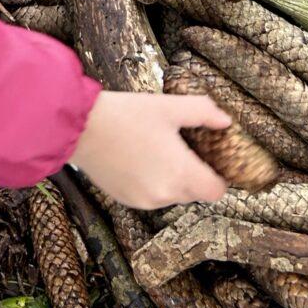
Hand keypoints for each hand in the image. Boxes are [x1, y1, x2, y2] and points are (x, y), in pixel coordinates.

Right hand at [69, 89, 230, 207]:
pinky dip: (152, 183)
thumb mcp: (169, 107)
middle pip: (195, 193)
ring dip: (173, 180)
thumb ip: (203, 112)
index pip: (216, 191)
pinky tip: (140, 160)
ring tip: (159, 151)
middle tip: (184, 149)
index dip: (219, 177)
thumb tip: (225, 121)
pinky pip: (151, 196)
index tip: (212, 160)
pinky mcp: (126, 200)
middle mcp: (164, 194)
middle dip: (195, 175)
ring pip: (172, 195)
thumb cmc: (127, 115)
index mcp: (180, 173)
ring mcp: (143, 201)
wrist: (82, 129)